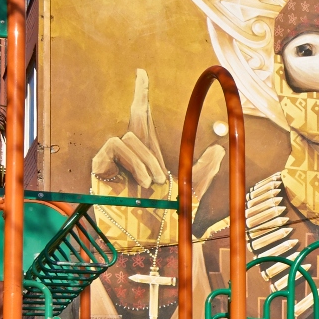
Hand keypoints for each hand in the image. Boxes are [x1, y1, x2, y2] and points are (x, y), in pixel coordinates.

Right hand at [91, 69, 223, 247]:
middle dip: (139, 95)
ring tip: (157, 183)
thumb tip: (219, 148)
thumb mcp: (189, 195)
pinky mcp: (100, 168)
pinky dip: (134, 161)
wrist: (144, 243)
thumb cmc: (162, 225)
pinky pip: (115, 146)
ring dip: (148, 158)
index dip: (141, 97)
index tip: (141, 75)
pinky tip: (145, 182)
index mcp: (150, 157)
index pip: (145, 121)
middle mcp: (132, 156)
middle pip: (135, 118)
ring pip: (130, 137)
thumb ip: (201, 172)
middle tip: (143, 74)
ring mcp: (114, 161)